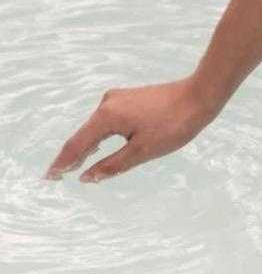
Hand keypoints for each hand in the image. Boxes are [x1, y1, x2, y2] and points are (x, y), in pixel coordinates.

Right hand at [43, 76, 224, 184]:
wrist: (199, 96)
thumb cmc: (174, 124)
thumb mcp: (142, 151)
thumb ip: (111, 165)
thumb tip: (86, 177)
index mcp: (107, 116)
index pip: (77, 144)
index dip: (63, 163)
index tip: (50, 177)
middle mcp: (107, 103)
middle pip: (83, 134)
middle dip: (71, 156)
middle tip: (57, 176)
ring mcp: (118, 98)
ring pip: (95, 127)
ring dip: (86, 146)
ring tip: (74, 166)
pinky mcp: (128, 98)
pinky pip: (107, 120)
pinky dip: (99, 135)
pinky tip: (97, 146)